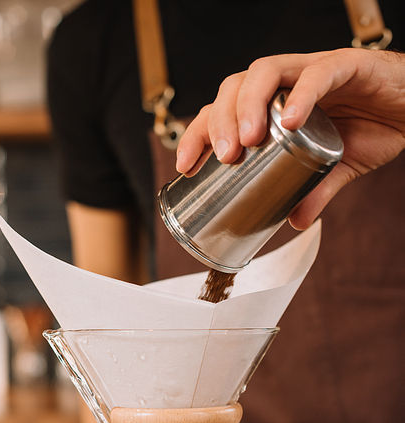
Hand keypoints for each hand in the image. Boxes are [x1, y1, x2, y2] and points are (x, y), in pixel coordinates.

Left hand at [176, 49, 404, 229]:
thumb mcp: (336, 166)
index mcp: (275, 104)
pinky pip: (318, 74)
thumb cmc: (371, 126)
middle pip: (235, 86)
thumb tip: (295, 221)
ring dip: (248, 105)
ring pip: (266, 71)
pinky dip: (302, 94)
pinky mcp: (346, 66)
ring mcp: (312, 70)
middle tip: (220, 158)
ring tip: (245, 141)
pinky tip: (292, 119)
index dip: (200, 133)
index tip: (185, 166)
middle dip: (219, 121)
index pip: (224, 109)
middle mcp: (286, 81)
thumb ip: (315, 190)